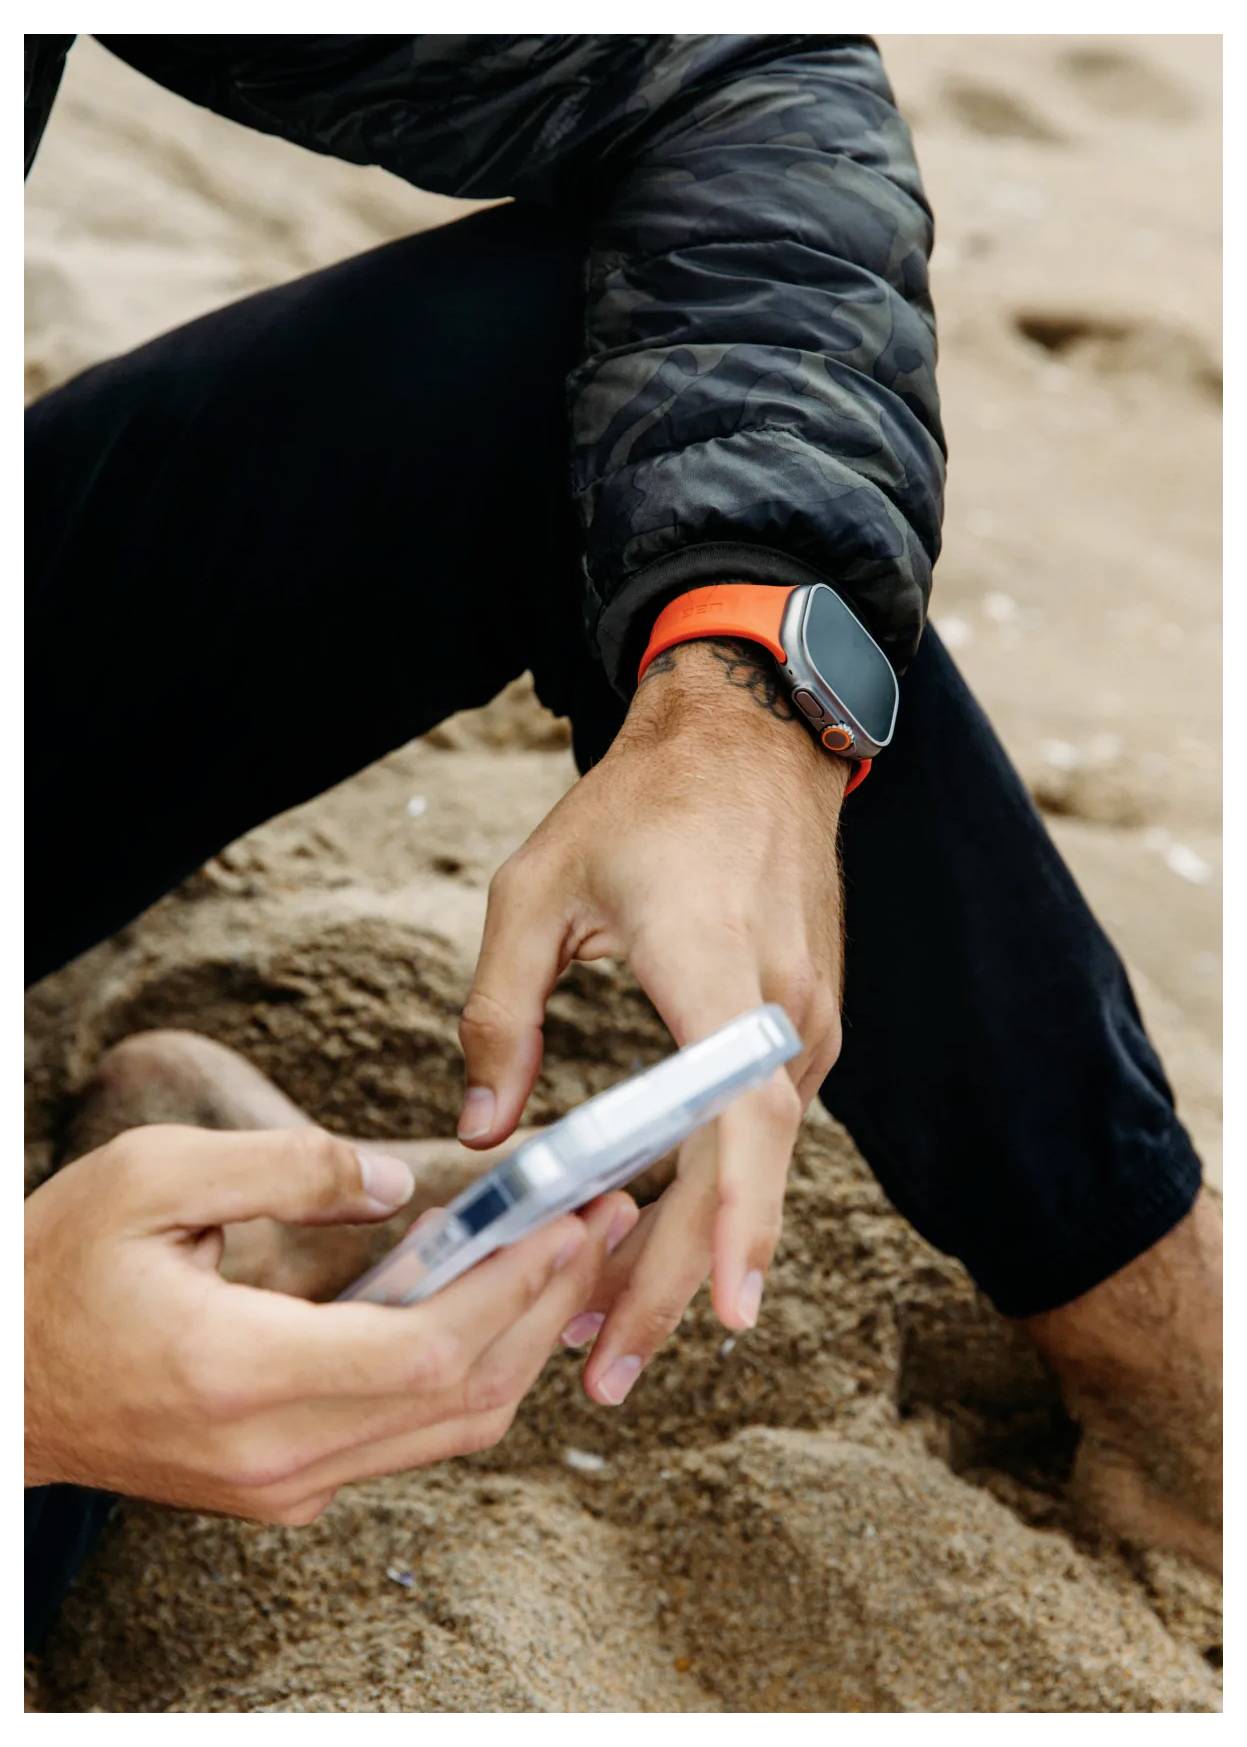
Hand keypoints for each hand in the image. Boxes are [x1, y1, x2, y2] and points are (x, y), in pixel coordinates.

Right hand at [25, 1124, 636, 1520]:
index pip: (432, 1347)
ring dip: (525, 1344)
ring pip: (450, 1430)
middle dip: (549, 1306)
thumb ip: (285, 1167)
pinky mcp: (284, 1488)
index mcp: (244, 1374)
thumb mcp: (153, 1178)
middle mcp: (277, 1454)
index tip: (576, 1216)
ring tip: (574, 1257)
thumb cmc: (58, 1272)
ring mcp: (283, 1485)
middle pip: (464, 1398)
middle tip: (603, 1223)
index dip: (519, 1284)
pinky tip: (501, 1308)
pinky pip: (410, 1438)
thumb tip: (399, 1186)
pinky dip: (473, 1375)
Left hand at [457, 635, 846, 1405]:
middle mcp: (781, 1009)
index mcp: (714, 969)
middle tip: (610, 1374)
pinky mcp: (806, 1022)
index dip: (732, 1218)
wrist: (751, 740)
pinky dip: (713, 1189)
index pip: (738, 1115)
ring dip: (690, 1244)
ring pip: (755, 1161)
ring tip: (610, 1324)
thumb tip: (483, 1135)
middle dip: (683, 1280)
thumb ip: (500, 1014)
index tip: (719, 1311)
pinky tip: (656, 1231)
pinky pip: (762, 1126)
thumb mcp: (536, 891)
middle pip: (746, 1171)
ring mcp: (807, 1019)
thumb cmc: (639, 807)